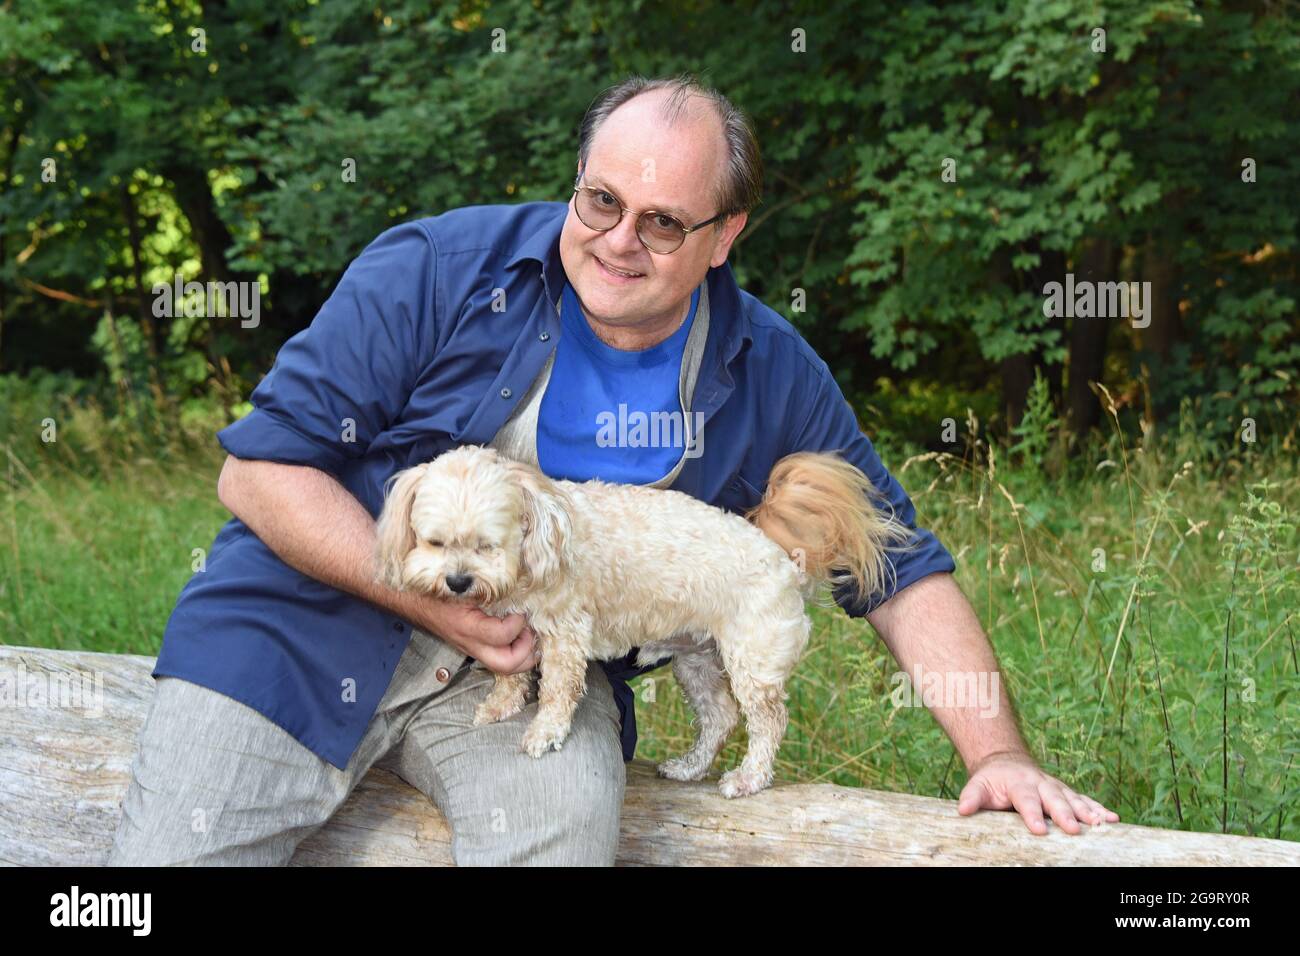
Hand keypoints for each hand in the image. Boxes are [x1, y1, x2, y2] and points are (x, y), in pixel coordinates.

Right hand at [402, 593, 537, 674]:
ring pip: (503, 667)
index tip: (521, 610)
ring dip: (523, 654)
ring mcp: (471, 648)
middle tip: (531, 631)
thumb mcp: (465, 583)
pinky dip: (513, 650)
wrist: (413, 599)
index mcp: (467, 625)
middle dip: (526, 651)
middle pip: (506, 665)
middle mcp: (470, 643)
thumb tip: (520, 578)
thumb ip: (490, 584)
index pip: (501, 635)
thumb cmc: (438, 587)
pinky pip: (497, 657)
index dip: (518, 623)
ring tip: (527, 633)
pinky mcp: (473, 648)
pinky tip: (518, 634)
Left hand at [957, 750, 1119, 834]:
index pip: (1025, 799)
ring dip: (1088, 811)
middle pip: (1054, 798)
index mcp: (1018, 783)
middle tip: (1073, 829)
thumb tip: (962, 809)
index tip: (1039, 829)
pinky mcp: (1066, 792)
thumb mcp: (978, 785)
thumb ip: (972, 797)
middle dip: (1064, 814)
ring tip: (1101, 824)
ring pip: (1074, 798)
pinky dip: (1098, 808)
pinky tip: (1113, 819)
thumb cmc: (992, 781)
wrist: (1006, 763)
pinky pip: (1084, 800)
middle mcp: (1040, 784)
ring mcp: (1055, 787)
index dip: (1032, 814)